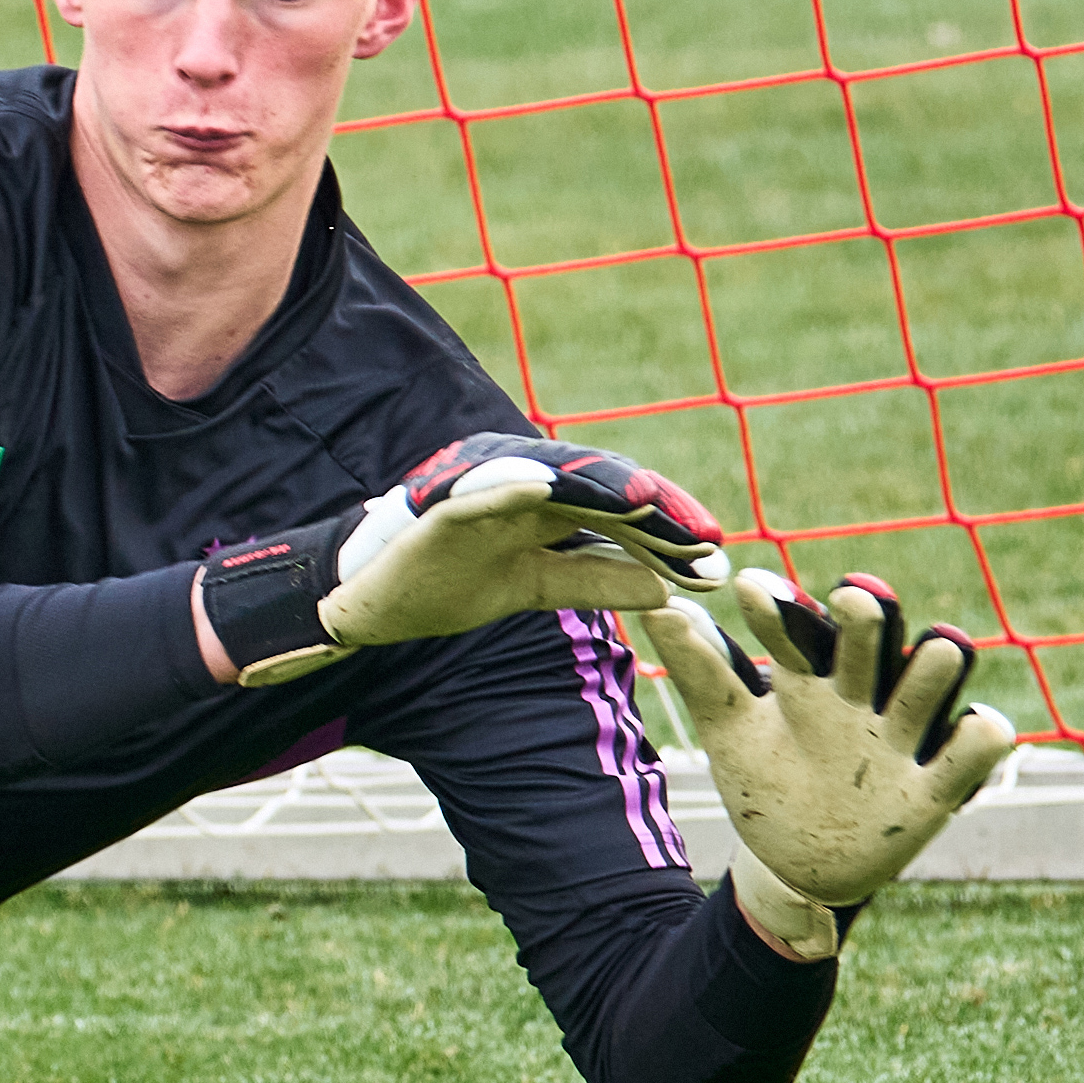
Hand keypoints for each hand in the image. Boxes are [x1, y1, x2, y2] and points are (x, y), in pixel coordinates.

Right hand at [203, 433, 733, 688]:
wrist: (369, 604)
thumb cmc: (448, 585)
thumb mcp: (535, 589)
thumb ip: (595, 581)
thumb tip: (666, 589)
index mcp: (544, 505)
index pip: (616, 508)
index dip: (665, 527)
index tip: (714, 553)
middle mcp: (519, 486)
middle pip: (596, 489)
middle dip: (650, 510)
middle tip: (701, 534)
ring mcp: (479, 490)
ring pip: (549, 479)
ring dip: (597, 485)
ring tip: (645, 499)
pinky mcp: (436, 506)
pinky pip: (476, 493)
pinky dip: (507, 485)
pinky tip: (545, 488)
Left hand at [623, 566, 1023, 916]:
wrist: (797, 863)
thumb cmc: (766, 778)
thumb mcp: (729, 728)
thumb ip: (701, 672)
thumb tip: (658, 607)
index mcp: (808, 674)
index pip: (797, 629)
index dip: (780, 610)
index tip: (747, 589)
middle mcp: (861, 692)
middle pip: (874, 638)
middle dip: (868, 619)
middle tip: (853, 600)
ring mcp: (902, 735)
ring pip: (934, 679)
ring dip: (935, 665)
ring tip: (933, 653)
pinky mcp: (937, 788)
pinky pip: (976, 751)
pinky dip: (981, 736)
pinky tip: (978, 728)